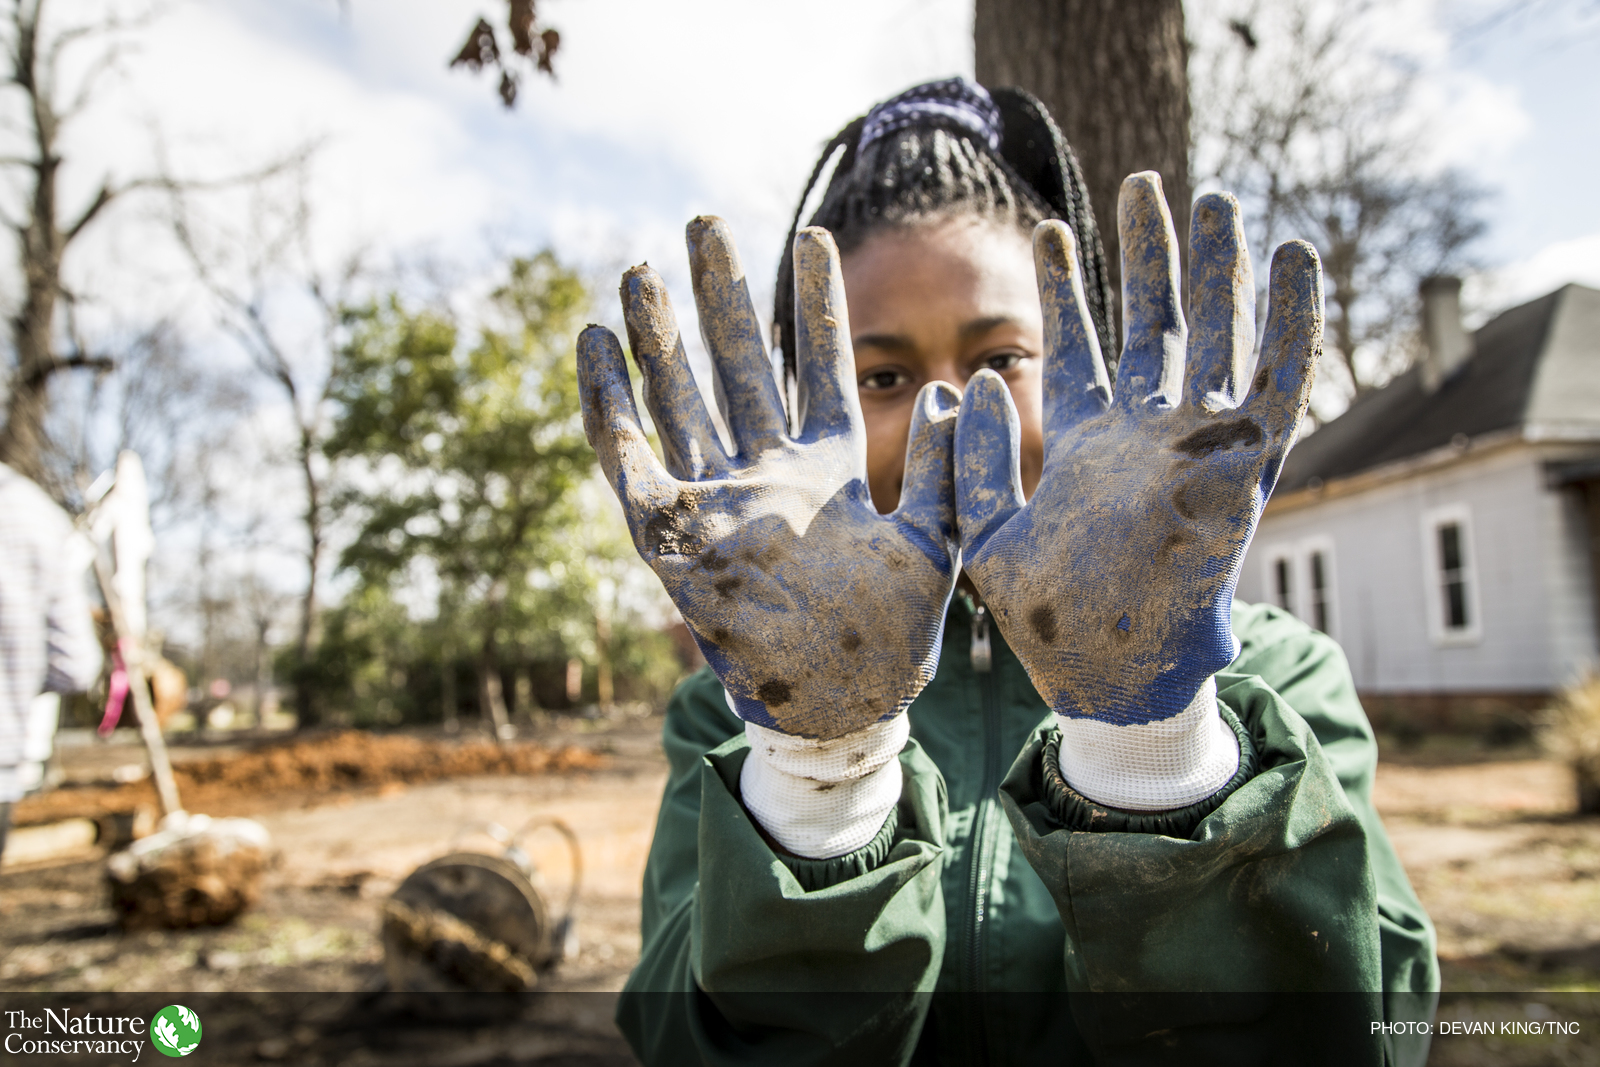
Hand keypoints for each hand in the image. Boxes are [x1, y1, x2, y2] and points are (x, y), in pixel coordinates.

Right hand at [578, 218, 960, 739]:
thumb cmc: (894, 640)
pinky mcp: (667, 535)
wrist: (838, 710)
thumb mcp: (938, 544)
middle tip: (703, 223)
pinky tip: (595, 342)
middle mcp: (769, 473)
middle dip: (721, 295)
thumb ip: (947, 467)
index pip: (822, 366)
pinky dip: (608, 402)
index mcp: (831, 468)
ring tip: (641, 266)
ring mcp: (716, 500)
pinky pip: (628, 457)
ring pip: (681, 399)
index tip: (817, 234)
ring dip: (659, 335)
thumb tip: (953, 386)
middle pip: (739, 366)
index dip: (817, 303)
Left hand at [955, 174, 1322, 724]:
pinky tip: (1294, 259)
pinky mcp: (1248, 466)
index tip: (1051, 231)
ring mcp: (1198, 446)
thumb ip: (972, 462)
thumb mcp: (987, 534)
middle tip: (1146, 186)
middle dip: (1151, 256)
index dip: (1067, 291)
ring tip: (1216, 199)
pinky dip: (1291, 322)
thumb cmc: (1046, 623)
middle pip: (1151, 323)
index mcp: (1084, 446)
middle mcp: (1143, 436)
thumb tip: (963, 381)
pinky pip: (1277, 382)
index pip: (1076, 348)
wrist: (1113, 677)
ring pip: (1214, 336)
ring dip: (1217, 270)